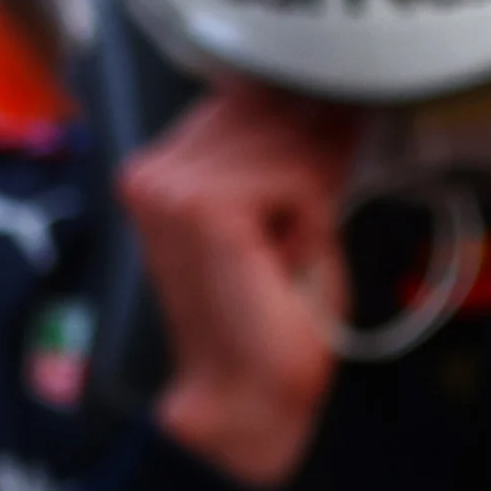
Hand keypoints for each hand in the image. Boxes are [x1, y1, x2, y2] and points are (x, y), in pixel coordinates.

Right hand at [122, 84, 358, 488]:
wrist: (248, 396)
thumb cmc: (272, 311)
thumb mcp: (290, 209)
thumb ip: (293, 149)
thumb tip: (337, 94)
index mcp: (162, 163)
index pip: (251, 93)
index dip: (304, 124)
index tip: (326, 157)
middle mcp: (153, 165)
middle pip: (274, 107)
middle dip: (311, 164)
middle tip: (296, 233)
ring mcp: (170, 184)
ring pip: (293, 140)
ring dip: (313, 199)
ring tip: (282, 253)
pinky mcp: (202, 206)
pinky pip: (302, 177)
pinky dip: (314, 221)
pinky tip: (282, 262)